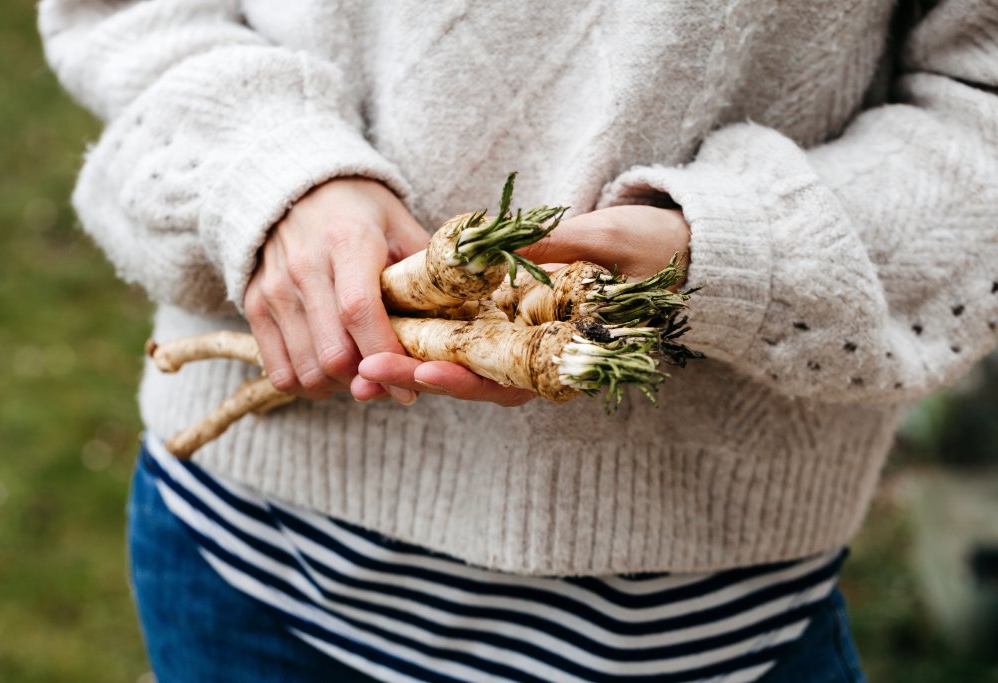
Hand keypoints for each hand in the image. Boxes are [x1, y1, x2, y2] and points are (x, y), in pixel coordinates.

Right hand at [243, 177, 428, 403]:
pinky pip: (280, 371)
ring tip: (363, 375)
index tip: (411, 387)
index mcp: (347, 243)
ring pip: (308, 370)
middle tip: (391, 380)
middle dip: (368, 378)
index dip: (387, 355)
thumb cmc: (360, 211)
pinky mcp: (255, 305)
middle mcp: (305, 268)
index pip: (360, 312)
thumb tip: (465, 312)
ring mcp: (275, 289)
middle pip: (333, 353)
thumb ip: (426, 269)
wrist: (296, 186)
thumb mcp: (400, 225)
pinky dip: (310, 385)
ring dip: (341, 387)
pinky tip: (332, 376)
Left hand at [359, 205, 690, 406]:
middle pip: (474, 378)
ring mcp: (525, 337)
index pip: (510, 380)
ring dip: (415, 358)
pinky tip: (391, 319)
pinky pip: (468, 331)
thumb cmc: (653, 248)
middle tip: (367, 369)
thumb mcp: (610, 240)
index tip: (424, 372)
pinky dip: (432, 330)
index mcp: (567, 352)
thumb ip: (561, 246)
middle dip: (420, 374)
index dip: (466, 380)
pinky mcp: (513, 315)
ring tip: (363, 355)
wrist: (677, 248)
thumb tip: (506, 247)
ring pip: (464, 360)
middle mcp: (541, 354)